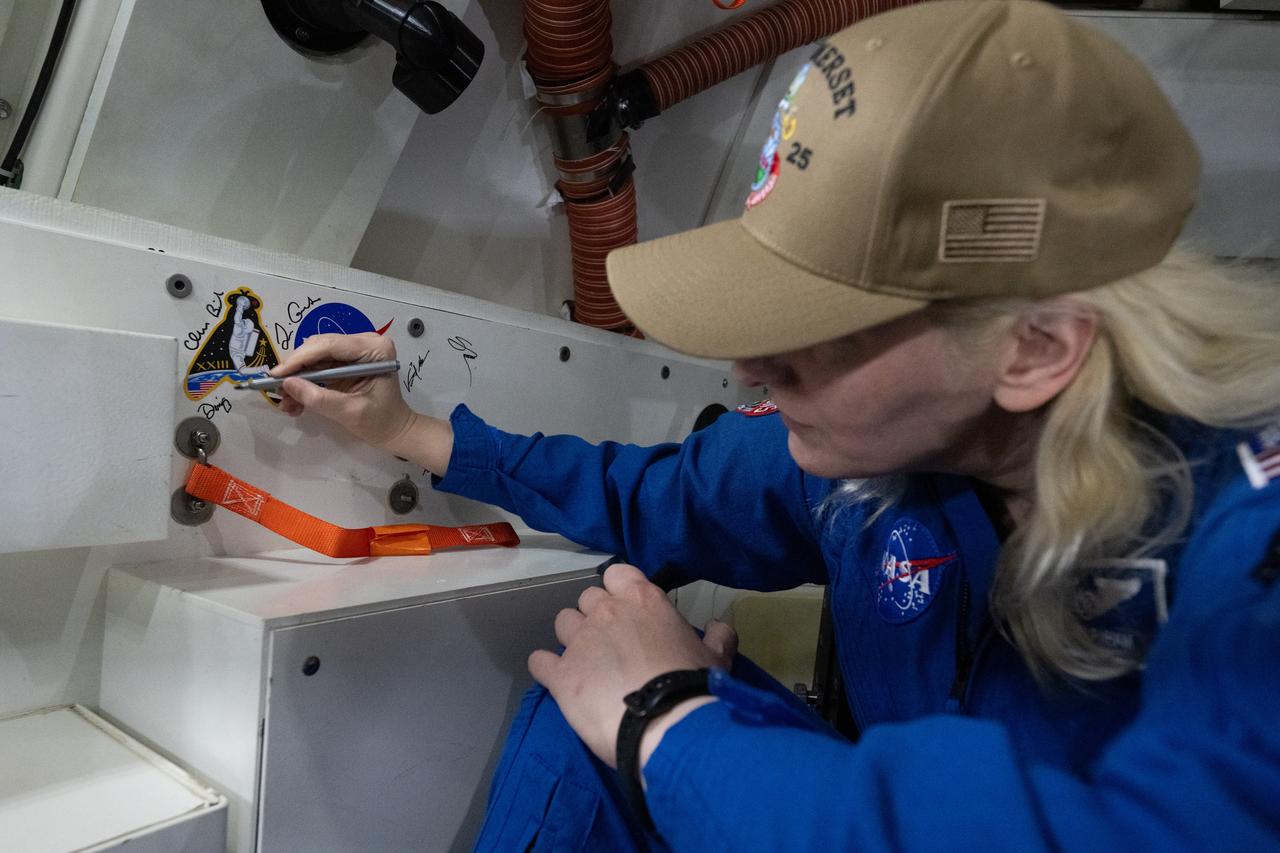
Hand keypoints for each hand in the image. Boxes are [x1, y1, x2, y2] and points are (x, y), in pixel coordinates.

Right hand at [272, 332, 452, 473]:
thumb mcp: (350, 412)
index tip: (277, 374)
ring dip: (298, 378)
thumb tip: (287, 384)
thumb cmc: (381, 421)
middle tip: (278, 392)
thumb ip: (320, 398)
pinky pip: (318, 366)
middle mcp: (365, 342)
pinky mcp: (346, 361)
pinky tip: (296, 402)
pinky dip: (305, 382)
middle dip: (296, 370)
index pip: (330, 345)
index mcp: (375, 349)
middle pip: (319, 348)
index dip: (301, 359)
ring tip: (287, 403)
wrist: (395, 429)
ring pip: (315, 357)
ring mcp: (355, 350)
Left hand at [528, 564, 737, 768]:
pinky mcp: (560, 673)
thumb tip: (718, 627)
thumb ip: (718, 636)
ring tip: (587, 662)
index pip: (617, 572)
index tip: (627, 609)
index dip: (618, 589)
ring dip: (572, 637)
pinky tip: (558, 679)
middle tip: (611, 643)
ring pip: (562, 622)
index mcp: (642, 599)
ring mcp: (579, 640)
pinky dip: (546, 667)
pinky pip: (539, 660)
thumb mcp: (717, 657)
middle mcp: (606, 611)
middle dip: (596, 616)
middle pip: (588, 598)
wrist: (666, 724)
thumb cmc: (693, 686)